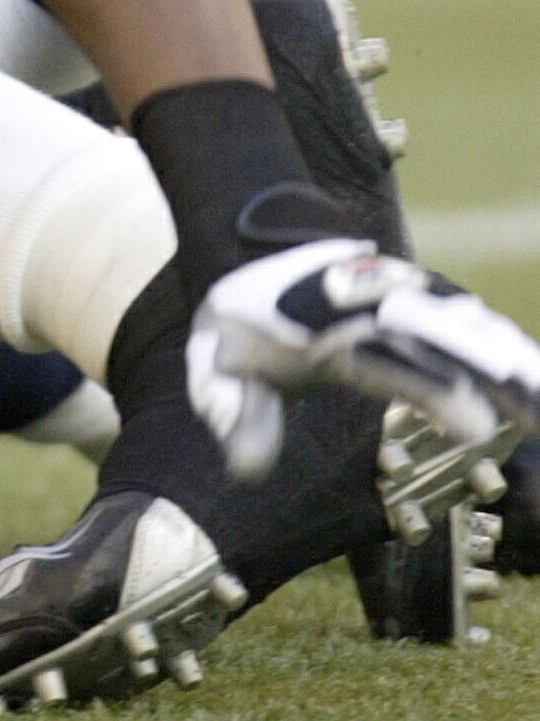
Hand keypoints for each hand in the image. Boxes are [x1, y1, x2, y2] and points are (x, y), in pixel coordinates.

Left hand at [189, 239, 539, 475]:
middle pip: (443, 333)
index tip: (477, 426)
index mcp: (319, 320)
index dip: (432, 388)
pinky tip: (537, 388)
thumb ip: (230, 412)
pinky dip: (507, 352)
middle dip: (495, 370)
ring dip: (513, 362)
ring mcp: (401, 297)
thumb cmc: (239, 323)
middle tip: (539, 416)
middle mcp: (370, 302)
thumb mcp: (213, 364)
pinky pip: (473, 327)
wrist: (254, 251)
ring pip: (469, 327)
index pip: (383, 355)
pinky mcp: (423, 302)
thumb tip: (246, 469)